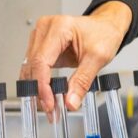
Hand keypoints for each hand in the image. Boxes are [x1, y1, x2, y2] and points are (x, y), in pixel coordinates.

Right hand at [20, 1, 132, 117]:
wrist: (106, 26)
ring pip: (30, 68)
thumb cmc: (104, 34)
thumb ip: (83, 81)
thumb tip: (70, 102)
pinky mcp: (42, 46)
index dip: (43, 85)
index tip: (50, 103)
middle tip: (51, 110)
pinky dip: (40, 83)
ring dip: (38, 89)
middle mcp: (45, 29)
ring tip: (50, 107)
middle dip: (40, 91)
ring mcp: (41, 37)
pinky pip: (35, 67)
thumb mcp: (98, 57)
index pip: (42, 61)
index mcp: (59, 27)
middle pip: (33, 65)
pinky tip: (47, 97)